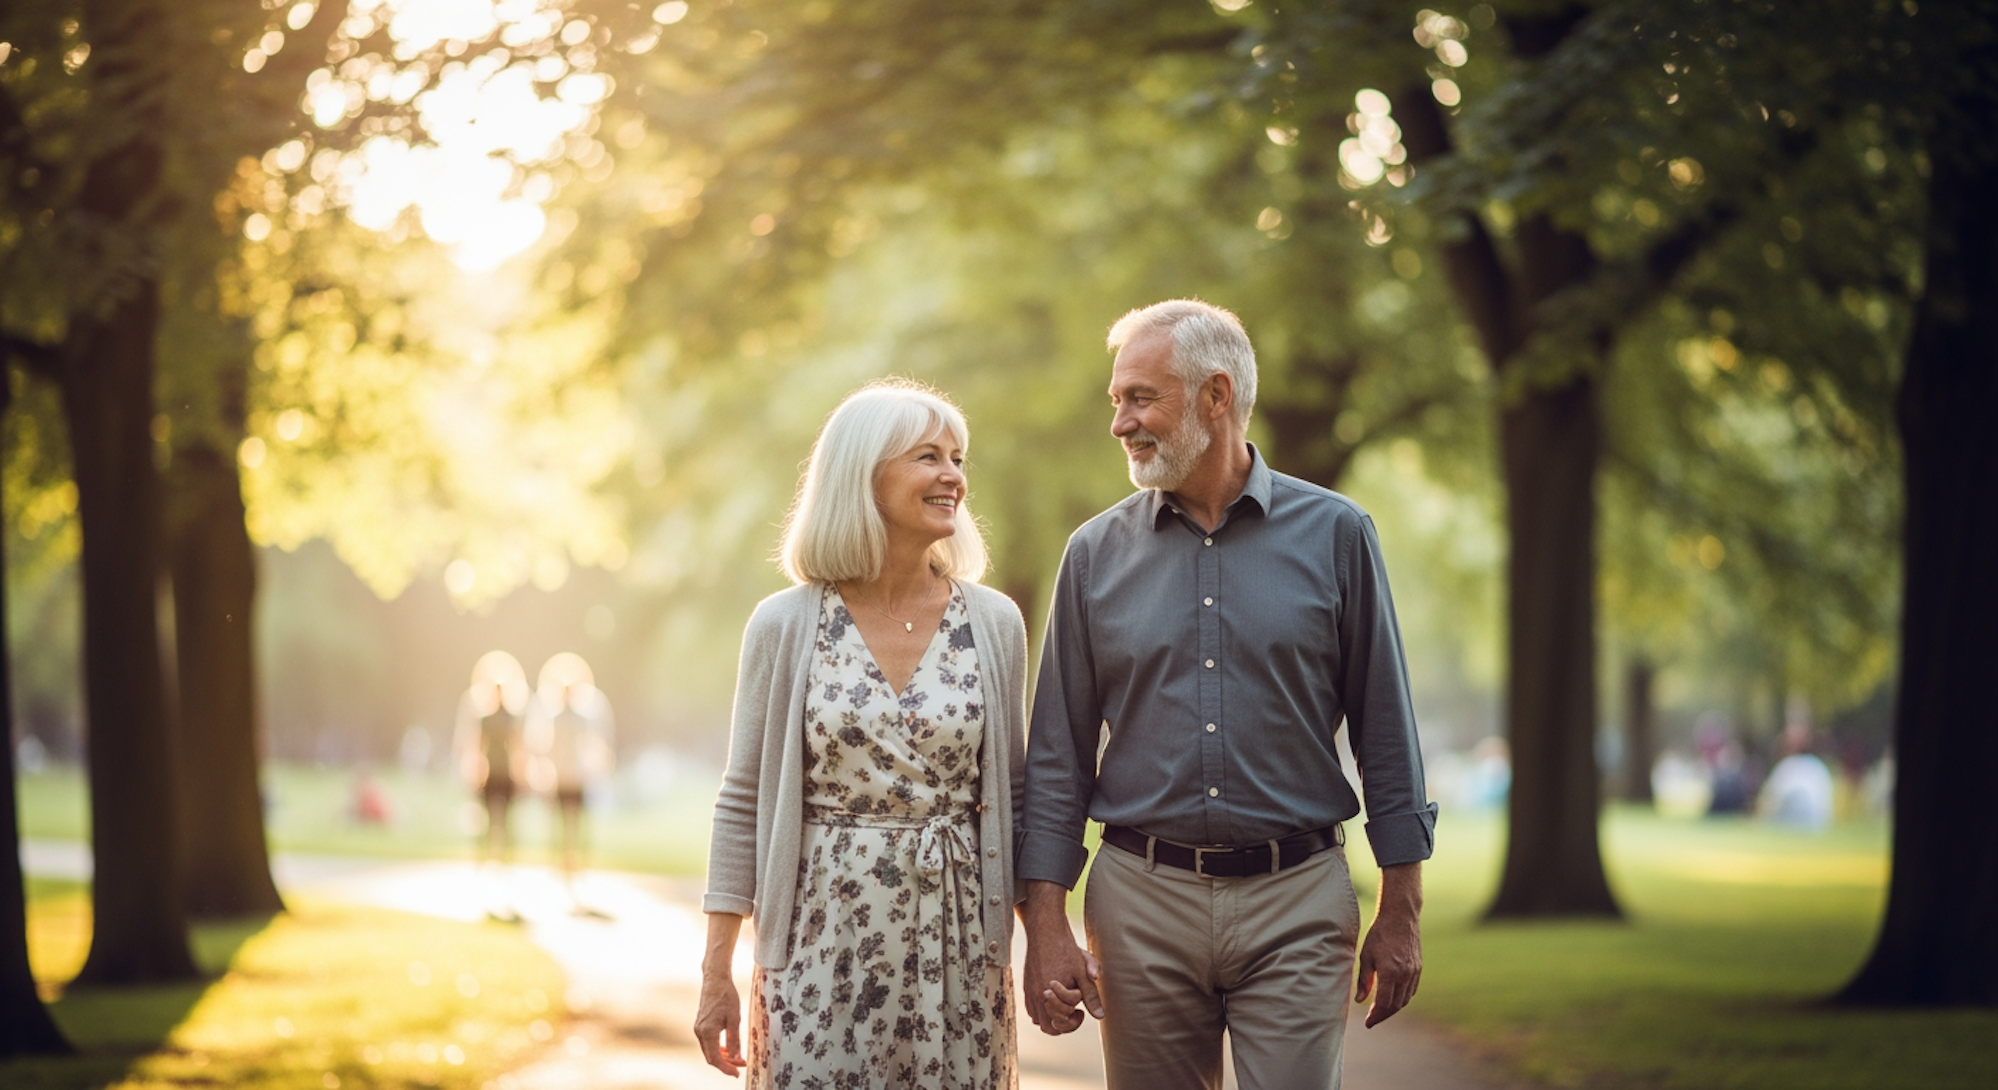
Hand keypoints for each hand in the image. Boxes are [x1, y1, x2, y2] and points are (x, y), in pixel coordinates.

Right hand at [694, 969, 746, 1075]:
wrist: (715, 980)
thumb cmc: (727, 996)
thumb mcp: (735, 1019)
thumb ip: (734, 1040)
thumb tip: (736, 1058)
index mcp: (707, 1032)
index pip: (715, 1058)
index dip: (726, 1068)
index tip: (737, 1073)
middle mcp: (699, 1032)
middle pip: (711, 1057)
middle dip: (726, 1064)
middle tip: (742, 1065)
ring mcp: (698, 1028)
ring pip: (709, 1051)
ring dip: (723, 1057)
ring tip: (739, 1058)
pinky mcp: (701, 1025)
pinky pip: (708, 1043)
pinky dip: (718, 1048)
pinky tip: (729, 1049)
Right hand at [1020, 881, 1103, 1034]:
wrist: (1045, 931)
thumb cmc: (1067, 950)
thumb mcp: (1083, 972)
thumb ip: (1091, 995)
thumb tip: (1100, 1016)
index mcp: (1052, 994)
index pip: (1063, 1022)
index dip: (1075, 1020)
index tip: (1081, 1011)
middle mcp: (1038, 995)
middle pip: (1049, 1028)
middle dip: (1063, 1024)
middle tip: (1074, 1012)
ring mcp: (1029, 991)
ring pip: (1038, 1020)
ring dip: (1052, 1018)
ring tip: (1064, 1006)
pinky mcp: (1026, 986)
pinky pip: (1031, 1009)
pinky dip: (1042, 1010)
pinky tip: (1054, 999)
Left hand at [1355, 862, 1422, 1027]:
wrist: (1401, 917)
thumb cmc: (1379, 934)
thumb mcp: (1366, 956)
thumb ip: (1364, 980)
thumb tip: (1360, 1001)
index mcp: (1390, 972)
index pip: (1384, 1003)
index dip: (1375, 1016)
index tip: (1368, 1023)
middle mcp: (1405, 975)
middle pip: (1396, 1005)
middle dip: (1383, 1015)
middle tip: (1372, 1020)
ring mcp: (1414, 972)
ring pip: (1405, 999)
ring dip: (1393, 1009)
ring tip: (1380, 1012)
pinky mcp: (1418, 968)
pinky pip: (1411, 990)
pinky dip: (1402, 998)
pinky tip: (1393, 999)